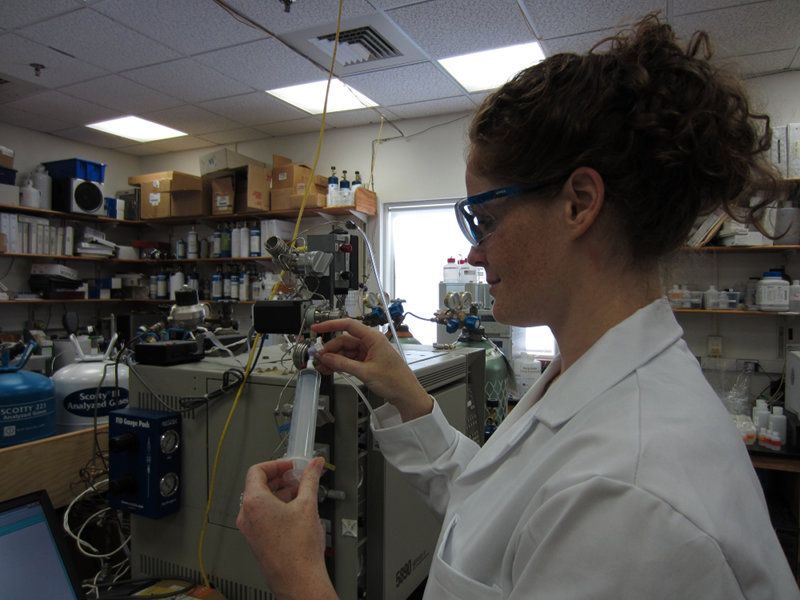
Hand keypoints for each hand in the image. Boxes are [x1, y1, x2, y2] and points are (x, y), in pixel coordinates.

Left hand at [237, 457, 336, 599]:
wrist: (298, 579)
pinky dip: (276, 507)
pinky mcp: (256, 539)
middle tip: (296, 476)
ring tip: (299, 493)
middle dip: (279, 478)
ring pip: (260, 501)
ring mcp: (250, 529)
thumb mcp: (308, 505)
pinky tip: (295, 511)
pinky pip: (262, 515)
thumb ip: (310, 479)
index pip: (257, 471)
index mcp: (254, 502)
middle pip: (257, 485)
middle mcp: (247, 515)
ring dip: (279, 493)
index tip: (289, 466)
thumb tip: (315, 465)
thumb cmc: (298, 550)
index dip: (275, 464)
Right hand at [311, 319, 432, 420]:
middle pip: (344, 340)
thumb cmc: (395, 380)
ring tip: (322, 366)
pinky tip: (331, 369)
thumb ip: (343, 364)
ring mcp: (369, 352)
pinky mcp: (367, 362)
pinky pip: (350, 359)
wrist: (406, 394)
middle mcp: (370, 342)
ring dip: (333, 358)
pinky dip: (340, 364)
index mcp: (373, 338)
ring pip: (345, 351)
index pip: (348, 325)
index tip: (317, 329)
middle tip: (318, 358)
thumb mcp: (365, 372)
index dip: (330, 326)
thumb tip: (327, 358)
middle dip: (330, 349)